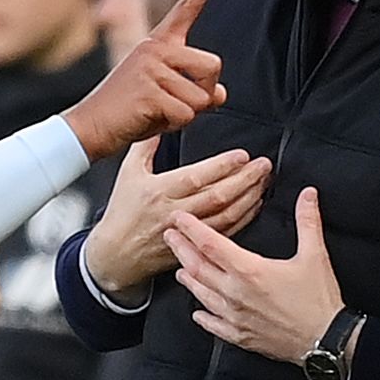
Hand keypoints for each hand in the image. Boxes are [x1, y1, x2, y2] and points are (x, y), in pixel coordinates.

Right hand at [66, 0, 230, 156]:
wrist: (91, 126)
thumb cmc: (130, 112)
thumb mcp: (167, 97)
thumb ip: (196, 90)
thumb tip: (220, 93)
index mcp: (159, 43)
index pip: (187, 8)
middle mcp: (156, 48)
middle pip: (213, 66)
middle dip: (205, 94)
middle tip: (176, 104)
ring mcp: (151, 67)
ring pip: (201, 97)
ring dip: (187, 114)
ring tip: (157, 112)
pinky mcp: (148, 91)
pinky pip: (186, 114)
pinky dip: (174, 125)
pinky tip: (149, 119)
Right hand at [84, 139, 271, 295]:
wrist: (115, 255)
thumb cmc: (122, 213)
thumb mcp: (128, 174)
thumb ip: (145, 147)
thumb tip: (160, 124)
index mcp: (159, 192)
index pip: (196, 177)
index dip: (222, 166)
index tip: (242, 155)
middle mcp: (174, 213)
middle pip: (218, 196)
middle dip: (245, 179)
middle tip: (263, 165)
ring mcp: (186, 233)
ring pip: (226, 216)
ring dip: (249, 198)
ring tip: (263, 182)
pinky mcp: (194, 247)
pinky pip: (226, 233)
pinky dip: (244, 218)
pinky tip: (254, 205)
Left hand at [170, 186, 346, 364]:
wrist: (326, 341)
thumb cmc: (319, 301)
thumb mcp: (315, 255)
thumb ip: (308, 220)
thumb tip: (308, 194)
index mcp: (249, 270)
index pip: (210, 244)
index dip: (191, 229)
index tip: (179, 219)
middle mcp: (235, 293)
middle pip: (198, 267)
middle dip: (181, 250)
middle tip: (169, 237)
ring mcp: (235, 317)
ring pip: (201, 295)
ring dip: (188, 279)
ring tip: (180, 268)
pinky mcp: (240, 336)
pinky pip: (213, 325)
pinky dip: (202, 316)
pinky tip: (197, 312)